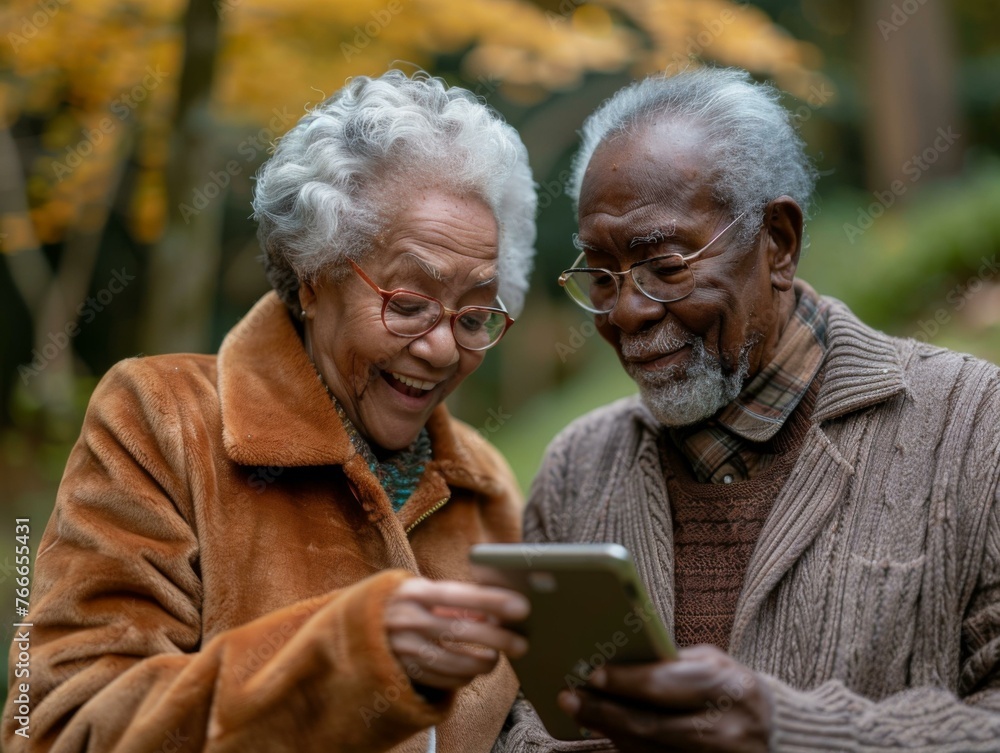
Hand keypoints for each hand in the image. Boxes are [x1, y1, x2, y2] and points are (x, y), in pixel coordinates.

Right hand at [385, 578, 529, 690]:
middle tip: (522, 644)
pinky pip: (442, 680)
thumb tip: (494, 612)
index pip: (458, 595)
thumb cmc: (403, 603)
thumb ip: (455, 601)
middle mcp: (406, 620)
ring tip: (496, 659)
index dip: (491, 601)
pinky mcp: (402, 672)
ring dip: (482, 663)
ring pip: (454, 662)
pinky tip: (472, 670)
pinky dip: (463, 677)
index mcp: (413, 592)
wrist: (355, 627)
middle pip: (460, 632)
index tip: (521, 607)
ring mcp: (403, 648)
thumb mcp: (422, 592)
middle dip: (497, 639)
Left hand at [557, 645, 772, 751]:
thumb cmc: (734, 686)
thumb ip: (671, 663)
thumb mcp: (713, 663)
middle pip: (651, 726)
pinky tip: (607, 732)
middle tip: (570, 698)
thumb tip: (616, 662)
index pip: (665, 686)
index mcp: (727, 687)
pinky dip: (629, 749)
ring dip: (610, 733)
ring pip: (650, 751)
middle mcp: (725, 730)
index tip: (591, 674)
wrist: (776, 731)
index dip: (625, 682)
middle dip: (605, 712)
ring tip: (581, 712)